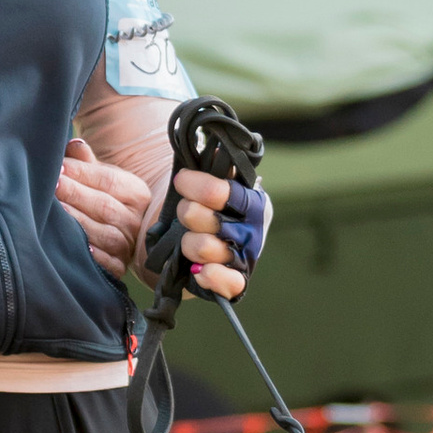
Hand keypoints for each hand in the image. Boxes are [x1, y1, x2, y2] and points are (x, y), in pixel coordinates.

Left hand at [54, 136, 150, 276]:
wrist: (117, 231)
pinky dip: (92, 256)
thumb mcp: (99, 176)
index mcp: (136, 192)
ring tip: (55, 213)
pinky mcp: (120, 267)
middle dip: (75, 195)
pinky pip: (107, 264)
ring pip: (104, 234)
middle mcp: (135, 219)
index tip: (59, 167)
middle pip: (105, 206)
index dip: (82, 173)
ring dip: (78, 223)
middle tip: (50, 186)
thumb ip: (85, 161)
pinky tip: (74, 246)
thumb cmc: (103, 197)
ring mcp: (129, 245)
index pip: (109, 180)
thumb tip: (73, 145)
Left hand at [171, 161, 269, 302]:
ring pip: (212, 251)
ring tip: (184, 240)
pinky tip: (198, 271)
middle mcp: (251, 230)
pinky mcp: (232, 282)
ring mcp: (242, 257)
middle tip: (183, 211)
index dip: (202, 188)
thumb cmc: (197, 201)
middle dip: (190, 215)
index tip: (181, 180)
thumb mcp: (205, 179)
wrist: (180, 234)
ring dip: (190, 243)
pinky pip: (230, 284)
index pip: (227, 193)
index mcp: (251, 201)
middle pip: (215, 223)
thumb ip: (215, 165)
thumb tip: (216, 148)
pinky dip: (213, 277)